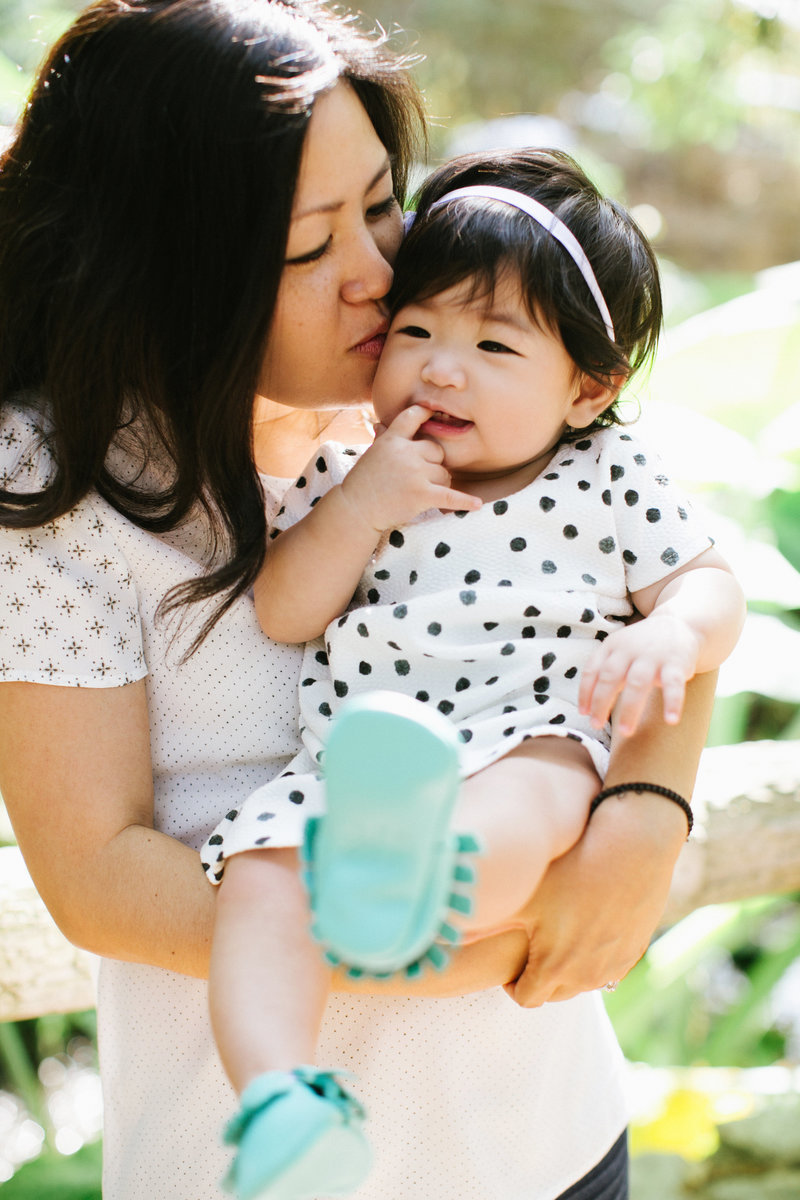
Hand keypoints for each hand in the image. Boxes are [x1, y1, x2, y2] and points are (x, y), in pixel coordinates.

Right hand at [340, 405, 480, 531]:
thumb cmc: (363, 482)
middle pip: (437, 452)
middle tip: (417, 478)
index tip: (431, 411)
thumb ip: (384, 439)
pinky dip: (465, 502)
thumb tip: (379, 424)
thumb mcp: (372, 455)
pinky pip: (450, 496)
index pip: (412, 417)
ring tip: (419, 493)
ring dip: (438, 485)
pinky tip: (477, 505)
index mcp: (392, 439)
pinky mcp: (421, 494)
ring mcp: (414, 473)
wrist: (356, 509)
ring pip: (444, 474)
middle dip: (433, 465)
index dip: (424, 413)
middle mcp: (405, 452)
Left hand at [504, 790, 685, 1006]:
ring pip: (583, 983)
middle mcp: (587, 977)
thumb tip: (441, 934)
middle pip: (555, 994)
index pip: (526, 1000)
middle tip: (532, 947)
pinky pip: (608, 968)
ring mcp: (614, 966)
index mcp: (555, 968)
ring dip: (568, 968)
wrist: (632, 848)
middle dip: (540, 977)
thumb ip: (483, 923)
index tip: (510, 963)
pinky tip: (586, 925)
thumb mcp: (523, 896)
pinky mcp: (634, 951)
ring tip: (558, 934)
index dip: (512, 984)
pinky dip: (594, 957)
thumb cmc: (572, 868)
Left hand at [579, 614, 701, 736]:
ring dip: (629, 709)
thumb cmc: (642, 646)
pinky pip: (674, 684)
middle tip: (596, 725)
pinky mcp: (676, 663)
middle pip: (610, 677)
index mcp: (612, 646)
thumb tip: (587, 710)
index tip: (583, 713)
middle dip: (601, 702)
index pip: (593, 670)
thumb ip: (604, 673)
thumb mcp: (619, 651)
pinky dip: (672, 703)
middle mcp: (630, 649)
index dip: (585, 692)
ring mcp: (653, 656)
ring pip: (637, 683)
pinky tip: (671, 721)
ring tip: (625, 731)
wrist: (680, 625)